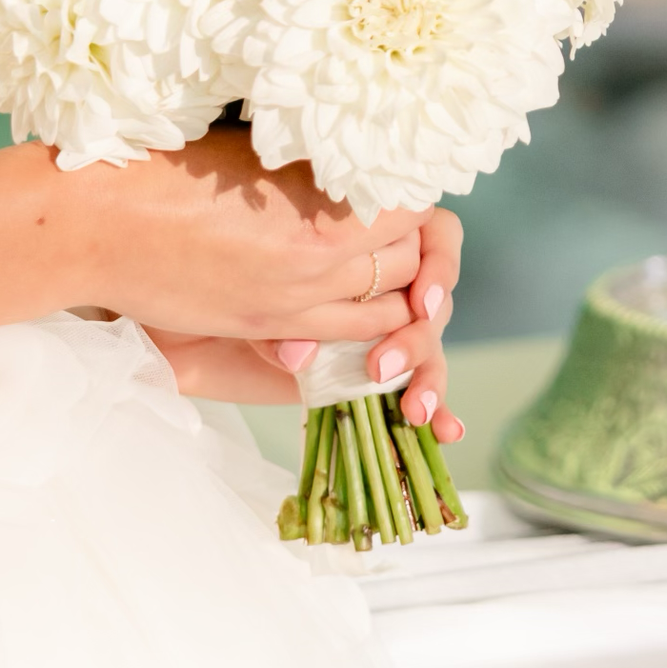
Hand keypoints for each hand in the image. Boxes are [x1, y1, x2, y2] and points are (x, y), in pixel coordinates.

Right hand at [74, 128, 420, 348]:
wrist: (100, 223)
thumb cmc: (169, 166)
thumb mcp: (257, 149)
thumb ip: (316, 169)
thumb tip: (365, 160)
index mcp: (323, 208)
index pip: (414, 208)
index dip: (413, 192)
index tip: (401, 179)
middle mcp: (320, 262)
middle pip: (407, 261)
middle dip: (410, 243)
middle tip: (397, 221)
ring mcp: (294, 305)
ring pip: (384, 308)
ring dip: (393, 289)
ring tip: (381, 263)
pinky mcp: (266, 330)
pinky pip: (342, 338)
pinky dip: (362, 325)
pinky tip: (356, 305)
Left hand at [255, 202, 464, 440]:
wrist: (218, 333)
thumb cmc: (241, 288)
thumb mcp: (258, 295)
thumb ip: (282, 319)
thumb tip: (299, 357)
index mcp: (375, 239)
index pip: (437, 236)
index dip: (439, 266)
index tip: (420, 302)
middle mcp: (390, 281)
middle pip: (435, 301)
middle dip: (418, 338)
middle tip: (382, 366)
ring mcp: (391, 329)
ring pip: (430, 347)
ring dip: (428, 378)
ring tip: (415, 410)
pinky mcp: (385, 371)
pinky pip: (420, 386)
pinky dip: (439, 408)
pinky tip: (448, 431)